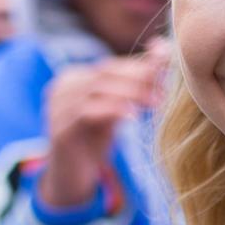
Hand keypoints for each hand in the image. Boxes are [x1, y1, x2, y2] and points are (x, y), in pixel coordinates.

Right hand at [38, 39, 169, 207]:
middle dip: (138, 78)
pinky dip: (114, 110)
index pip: (111, 65)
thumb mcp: (115, 107)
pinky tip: (134, 116)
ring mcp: (57, 107)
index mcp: (74, 78)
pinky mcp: (59, 129)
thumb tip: (163, 47)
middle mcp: (62, 87)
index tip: (168, 73)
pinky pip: (87, 112)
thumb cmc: (95, 138)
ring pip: (98, 89)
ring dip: (131, 93)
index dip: (140, 67)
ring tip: (156, 103)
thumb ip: (134, 82)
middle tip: (164, 91)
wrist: (70, 177)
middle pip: (105, 72)